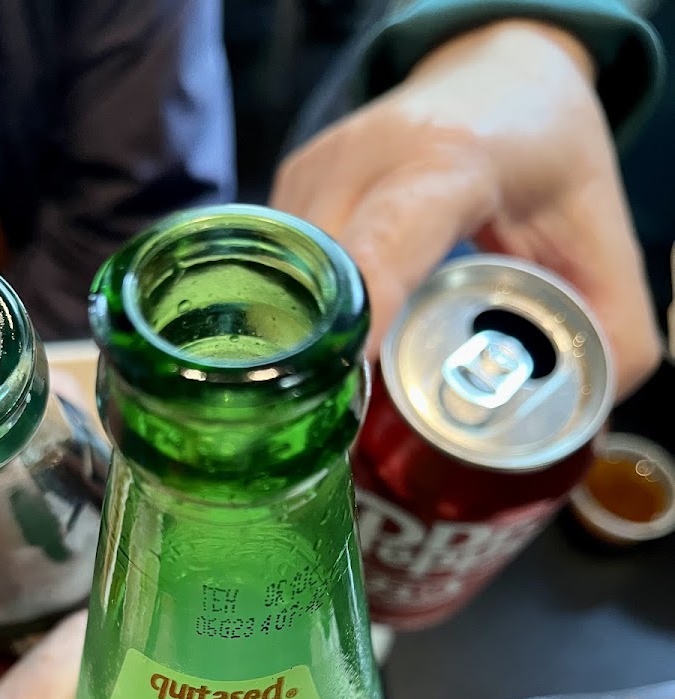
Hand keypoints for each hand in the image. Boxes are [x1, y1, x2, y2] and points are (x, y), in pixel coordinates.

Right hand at [272, 19, 660, 396]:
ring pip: (292, 281)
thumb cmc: (549, 156)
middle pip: (327, 276)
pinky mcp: (291, 190)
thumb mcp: (603, 238)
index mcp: (453, 158)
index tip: (355, 363)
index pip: (396, 231)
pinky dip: (306, 315)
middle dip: (335, 356)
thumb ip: (613, 331)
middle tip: (360, 418)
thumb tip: (580, 416)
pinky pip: (283, 272)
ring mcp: (318, 170)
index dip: (372, 296)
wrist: (498, 82)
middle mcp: (368, 156)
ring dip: (318, 341)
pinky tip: (340, 332)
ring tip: (353, 376)